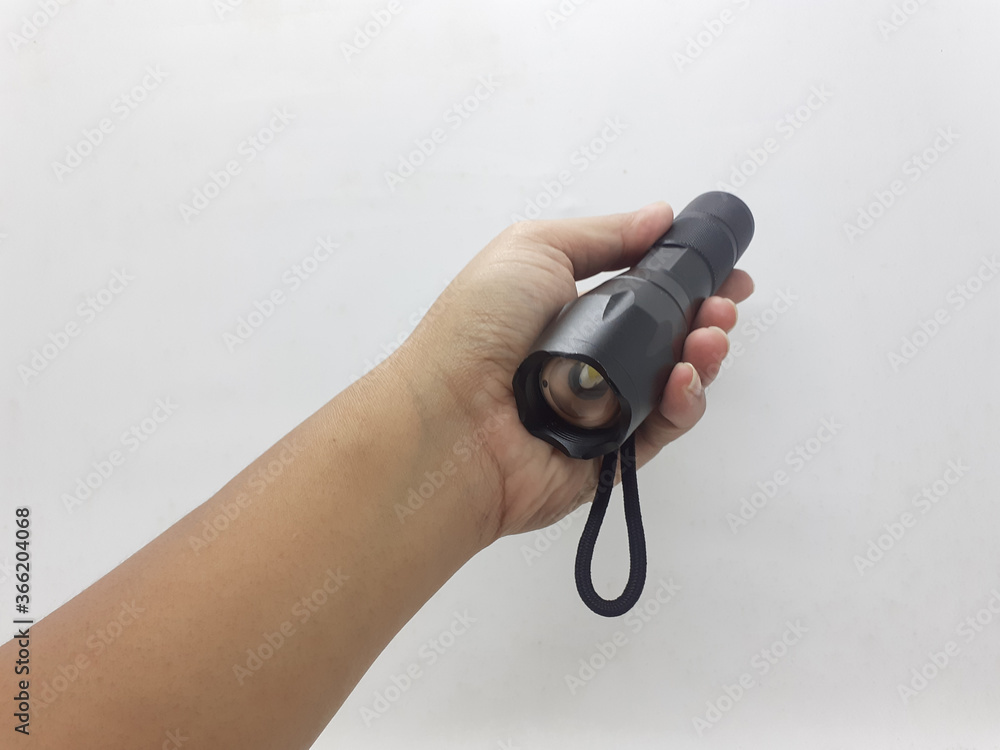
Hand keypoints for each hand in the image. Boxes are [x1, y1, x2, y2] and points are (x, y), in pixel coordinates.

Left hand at [394, 202, 753, 542]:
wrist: (451, 419)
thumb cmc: (480, 325)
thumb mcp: (534, 249)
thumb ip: (603, 235)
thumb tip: (660, 216)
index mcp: (570, 308)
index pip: (645, 292)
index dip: (690, 280)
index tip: (726, 271)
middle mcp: (590, 358)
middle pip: (670, 336)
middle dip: (707, 314)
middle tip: (725, 304)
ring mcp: (603, 406)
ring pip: (675, 381)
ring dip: (703, 354)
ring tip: (710, 335)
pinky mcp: (613, 453)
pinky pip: (664, 426)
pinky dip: (683, 400)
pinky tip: (684, 377)